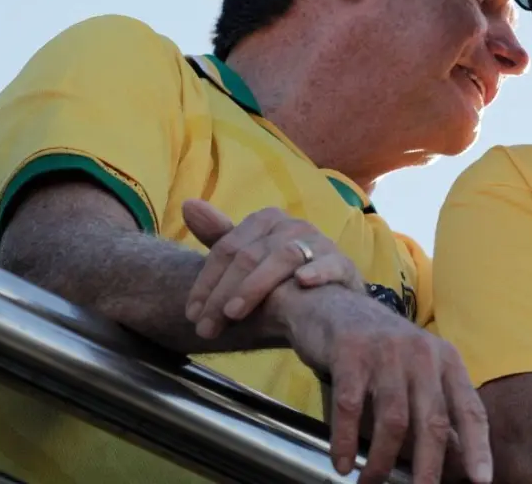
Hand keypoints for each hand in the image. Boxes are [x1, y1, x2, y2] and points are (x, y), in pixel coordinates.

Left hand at [183, 199, 364, 338]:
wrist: (331, 305)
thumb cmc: (283, 283)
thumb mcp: (248, 262)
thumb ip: (219, 237)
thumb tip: (188, 204)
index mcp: (267, 220)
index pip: (227, 248)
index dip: (206, 282)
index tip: (191, 314)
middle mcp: (293, 226)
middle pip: (249, 256)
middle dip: (222, 294)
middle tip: (206, 327)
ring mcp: (320, 243)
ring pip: (281, 257)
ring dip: (254, 286)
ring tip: (233, 314)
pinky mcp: (343, 265)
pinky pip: (330, 264)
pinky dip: (316, 271)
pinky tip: (302, 282)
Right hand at [279, 289, 492, 483]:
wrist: (333, 304)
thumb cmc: (380, 348)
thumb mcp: (416, 369)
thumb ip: (434, 407)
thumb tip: (455, 458)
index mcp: (446, 359)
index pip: (469, 408)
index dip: (477, 446)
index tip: (481, 479)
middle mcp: (422, 353)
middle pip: (433, 420)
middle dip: (428, 466)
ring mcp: (387, 352)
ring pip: (394, 420)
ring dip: (382, 460)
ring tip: (371, 482)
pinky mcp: (350, 353)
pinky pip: (351, 408)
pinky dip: (346, 441)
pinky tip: (342, 462)